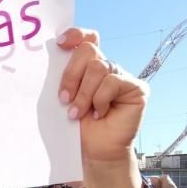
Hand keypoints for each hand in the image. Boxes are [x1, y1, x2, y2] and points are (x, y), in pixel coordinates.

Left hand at [57, 28, 147, 187]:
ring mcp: (122, 76)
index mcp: (88, 67)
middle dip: (71, 75)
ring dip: (83, 94)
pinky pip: (112, 82)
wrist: (94, 152)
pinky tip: (100, 114)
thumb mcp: (64, 99)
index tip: (60, 44)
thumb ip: (62, 78)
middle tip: (63, 99)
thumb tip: (50, 57)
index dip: (75, 35)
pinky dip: (100, 99)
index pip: (86, 38)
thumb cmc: (76, 128)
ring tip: (77, 114)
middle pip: (88, 51)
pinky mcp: (136, 88)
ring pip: (99, 68)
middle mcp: (106, 67)